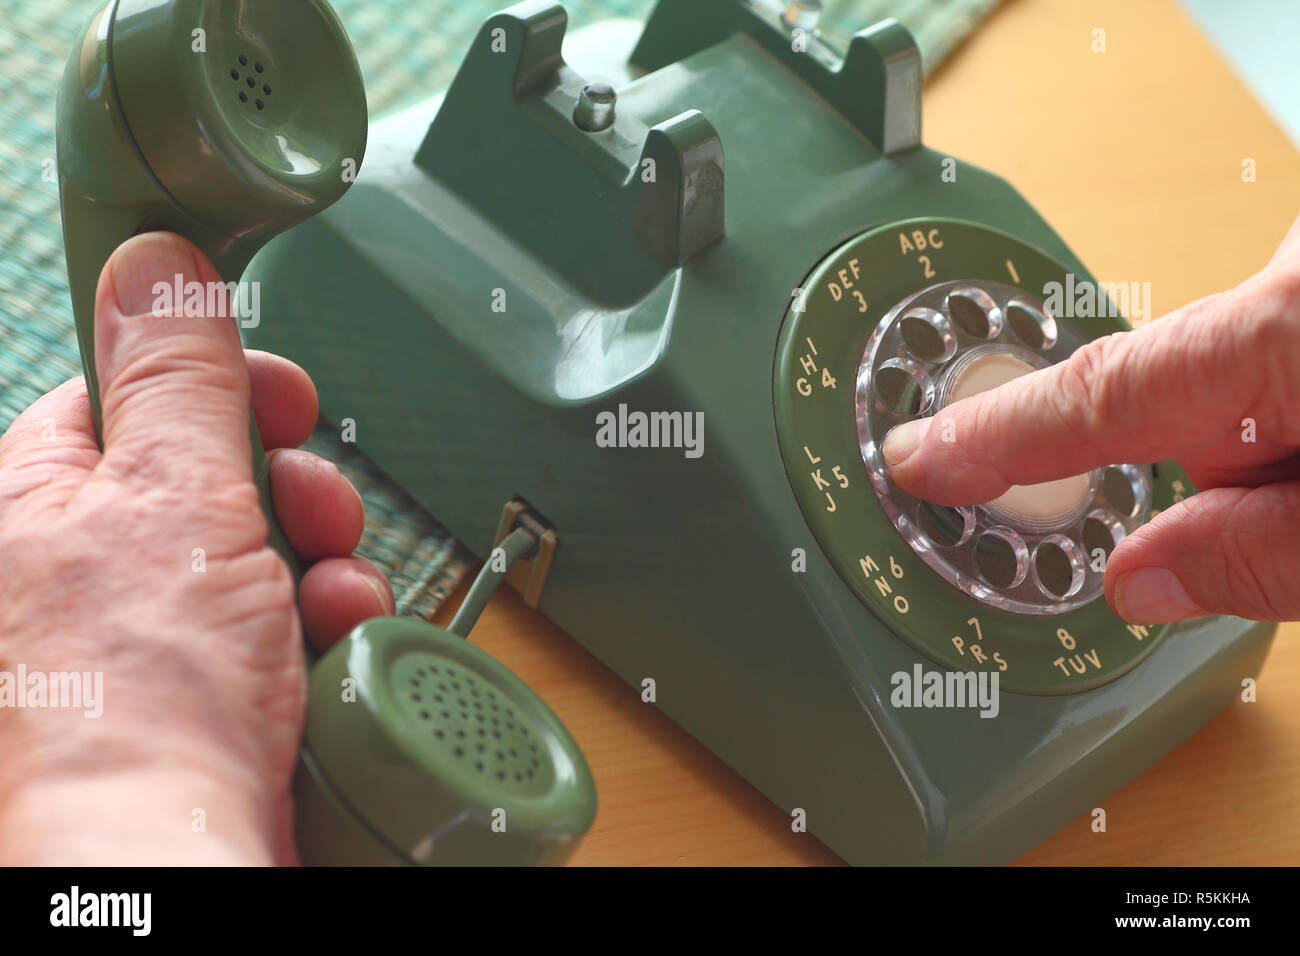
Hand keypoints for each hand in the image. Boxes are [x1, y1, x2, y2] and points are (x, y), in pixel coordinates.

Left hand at [0, 232, 394, 863]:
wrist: (164, 852)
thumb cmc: (135, 701)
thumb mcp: (171, 498)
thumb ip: (174, 377)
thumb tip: (153, 262)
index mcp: (38, 505)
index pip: (123, 399)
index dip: (209, 386)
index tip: (273, 391)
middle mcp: (83, 571)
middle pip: (206, 477)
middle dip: (283, 484)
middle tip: (309, 501)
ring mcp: (149, 637)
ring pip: (258, 552)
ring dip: (318, 559)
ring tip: (329, 588)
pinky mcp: (211, 690)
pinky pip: (279, 623)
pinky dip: (322, 624)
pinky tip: (334, 636)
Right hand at [882, 215, 1299, 624]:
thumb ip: (1254, 560)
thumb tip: (1141, 581)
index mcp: (1291, 327)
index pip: (1097, 396)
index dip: (992, 434)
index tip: (918, 456)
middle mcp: (1294, 273)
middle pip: (1177, 393)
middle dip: (1215, 469)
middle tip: (1291, 518)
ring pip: (1240, 378)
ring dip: (1274, 442)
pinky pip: (1275, 347)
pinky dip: (1293, 402)